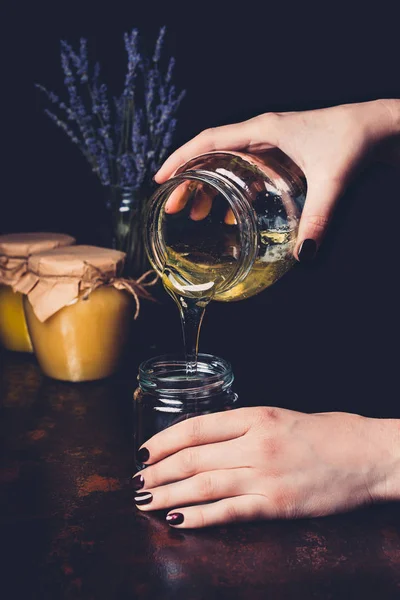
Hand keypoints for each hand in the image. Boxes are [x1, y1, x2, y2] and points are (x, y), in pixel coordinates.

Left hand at [133, 407, 399, 528]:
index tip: (143, 450)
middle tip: (136, 479)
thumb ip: (243, 426)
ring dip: (168, 493)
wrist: (366, 456)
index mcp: (254, 417)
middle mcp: (254, 444)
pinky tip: (177, 519)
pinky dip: (199, 517)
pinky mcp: (275, 505)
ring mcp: (264, 476)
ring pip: (203, 485)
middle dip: (157, 470)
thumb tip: (203, 440)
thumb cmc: (326, 433)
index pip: (195, 427)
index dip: (163, 440)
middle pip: (192, 457)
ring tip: (145, 499)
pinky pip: (228, 512)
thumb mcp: (280, 416)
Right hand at [155, 100, 399, 258]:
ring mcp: (271, 145)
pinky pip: (246, 173)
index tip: (161, 179)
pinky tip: (229, 216)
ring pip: (227, 165)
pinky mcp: (282, 156)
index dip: (181, 159)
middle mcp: (262, 134)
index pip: (209, 141)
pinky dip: (233, 193)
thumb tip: (306, 254)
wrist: (380, 127)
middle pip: (212, 156)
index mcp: (263, 130)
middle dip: (190, 181)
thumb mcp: (332, 180)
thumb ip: (318, 217)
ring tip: (196, 215)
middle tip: (175, 208)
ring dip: (209, 188)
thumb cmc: (354, 139)